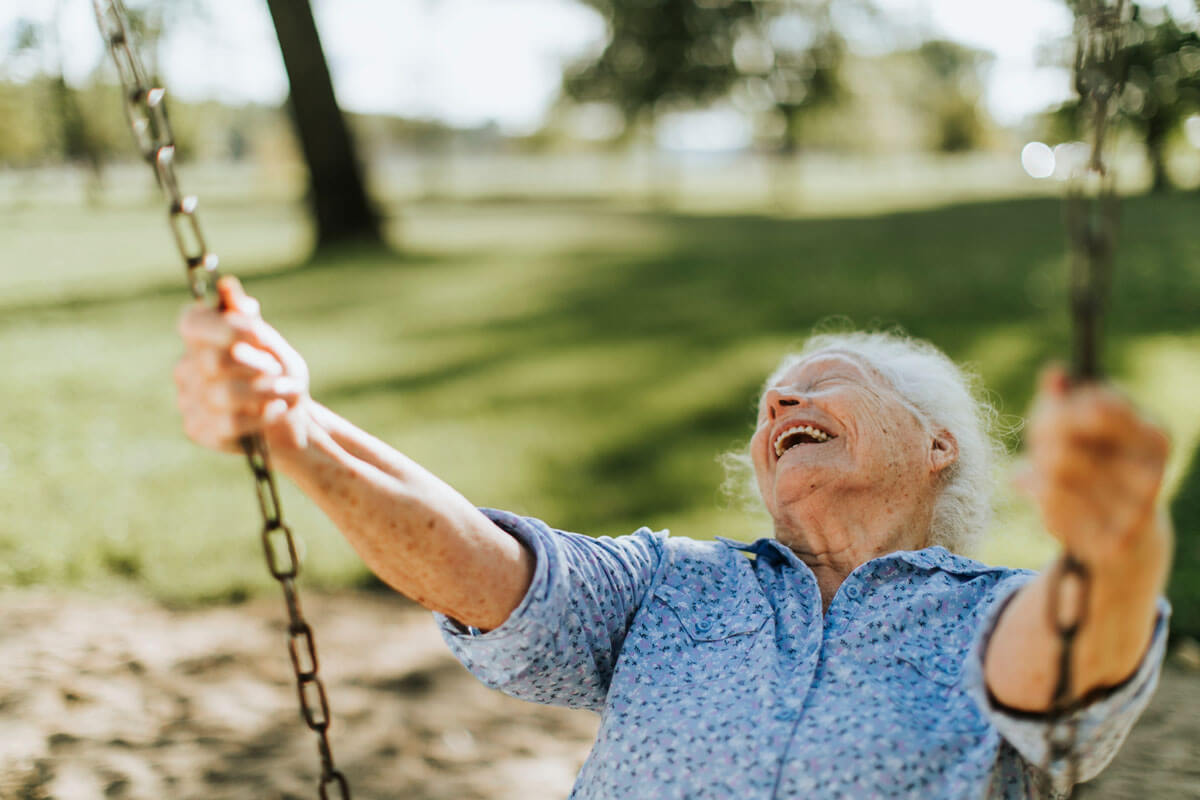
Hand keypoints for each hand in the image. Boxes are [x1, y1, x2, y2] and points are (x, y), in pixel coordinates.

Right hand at [175, 277, 311, 453]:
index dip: (224, 327)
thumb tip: (225, 286)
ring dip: (265, 392)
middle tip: (276, 370)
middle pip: (213, 361)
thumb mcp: (271, 345)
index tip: (258, 333)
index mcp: (201, 338)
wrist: (292, 420)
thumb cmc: (279, 376)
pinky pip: (228, 423)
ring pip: (223, 394)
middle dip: (256, 366)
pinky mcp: (198, 430)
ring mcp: (188, 400)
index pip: (192, 322)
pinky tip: (275, 411)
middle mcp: (186, 367)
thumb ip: (247, 320)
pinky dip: (261, 416)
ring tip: (284, 391)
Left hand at [1021, 365, 1170, 574]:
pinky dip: (1039, 499)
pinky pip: (1050, 506)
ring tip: (1043, 474)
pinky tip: (1049, 501)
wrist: (1128, 539)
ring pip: (1053, 471)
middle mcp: (1154, 472)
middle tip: (1040, 445)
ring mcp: (1135, 510)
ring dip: (1038, 470)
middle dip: (1042, 437)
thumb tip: (1054, 372)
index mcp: (1155, 436)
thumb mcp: (1083, 429)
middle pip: (1066, 436)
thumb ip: (1064, 399)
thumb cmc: (1097, 467)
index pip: (1099, 404)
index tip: (1052, 409)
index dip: (1062, 406)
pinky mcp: (1111, 541)